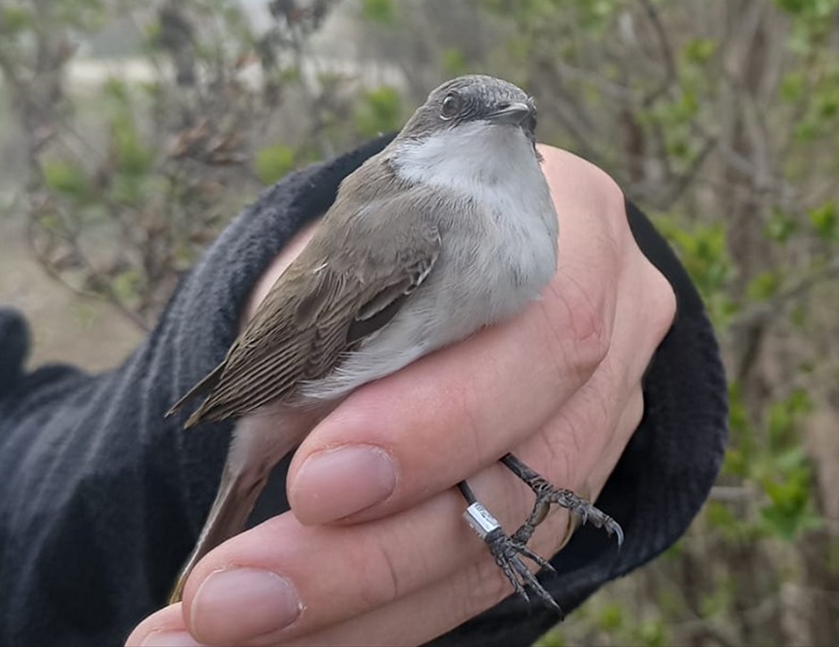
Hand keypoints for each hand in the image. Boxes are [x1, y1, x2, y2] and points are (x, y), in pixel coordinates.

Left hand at [127, 145, 675, 645]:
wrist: (455, 256)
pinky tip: (288, 635)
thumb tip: (272, 439)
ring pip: (499, 553)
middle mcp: (614, 337)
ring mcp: (599, 428)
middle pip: (525, 473)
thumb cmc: (395, 232)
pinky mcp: (560, 500)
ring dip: (354, 608)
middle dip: (372, 551)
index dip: (439, 421)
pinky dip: (372, 618)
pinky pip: (476, 579)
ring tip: (224, 628)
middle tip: (231, 597)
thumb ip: (333, 317)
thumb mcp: (357, 238)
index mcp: (574, 231)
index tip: (314, 482)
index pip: (543, 334)